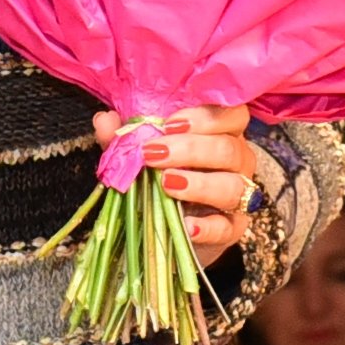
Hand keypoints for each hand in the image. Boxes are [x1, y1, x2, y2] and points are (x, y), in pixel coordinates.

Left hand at [94, 105, 255, 265]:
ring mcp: (238, 196)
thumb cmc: (158, 176)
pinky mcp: (232, 229)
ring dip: (200, 184)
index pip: (233, 115)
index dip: (206, 116)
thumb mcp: (139, 155)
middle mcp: (237, 162)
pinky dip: (208, 227)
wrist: (165, 225)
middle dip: (190, 149)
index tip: (169, 124)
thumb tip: (105, 120)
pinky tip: (187, 225)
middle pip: (229, 148)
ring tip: (166, 185)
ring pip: (234, 186)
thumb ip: (124, 137)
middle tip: (152, 155)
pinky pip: (227, 227)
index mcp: (221, 133)